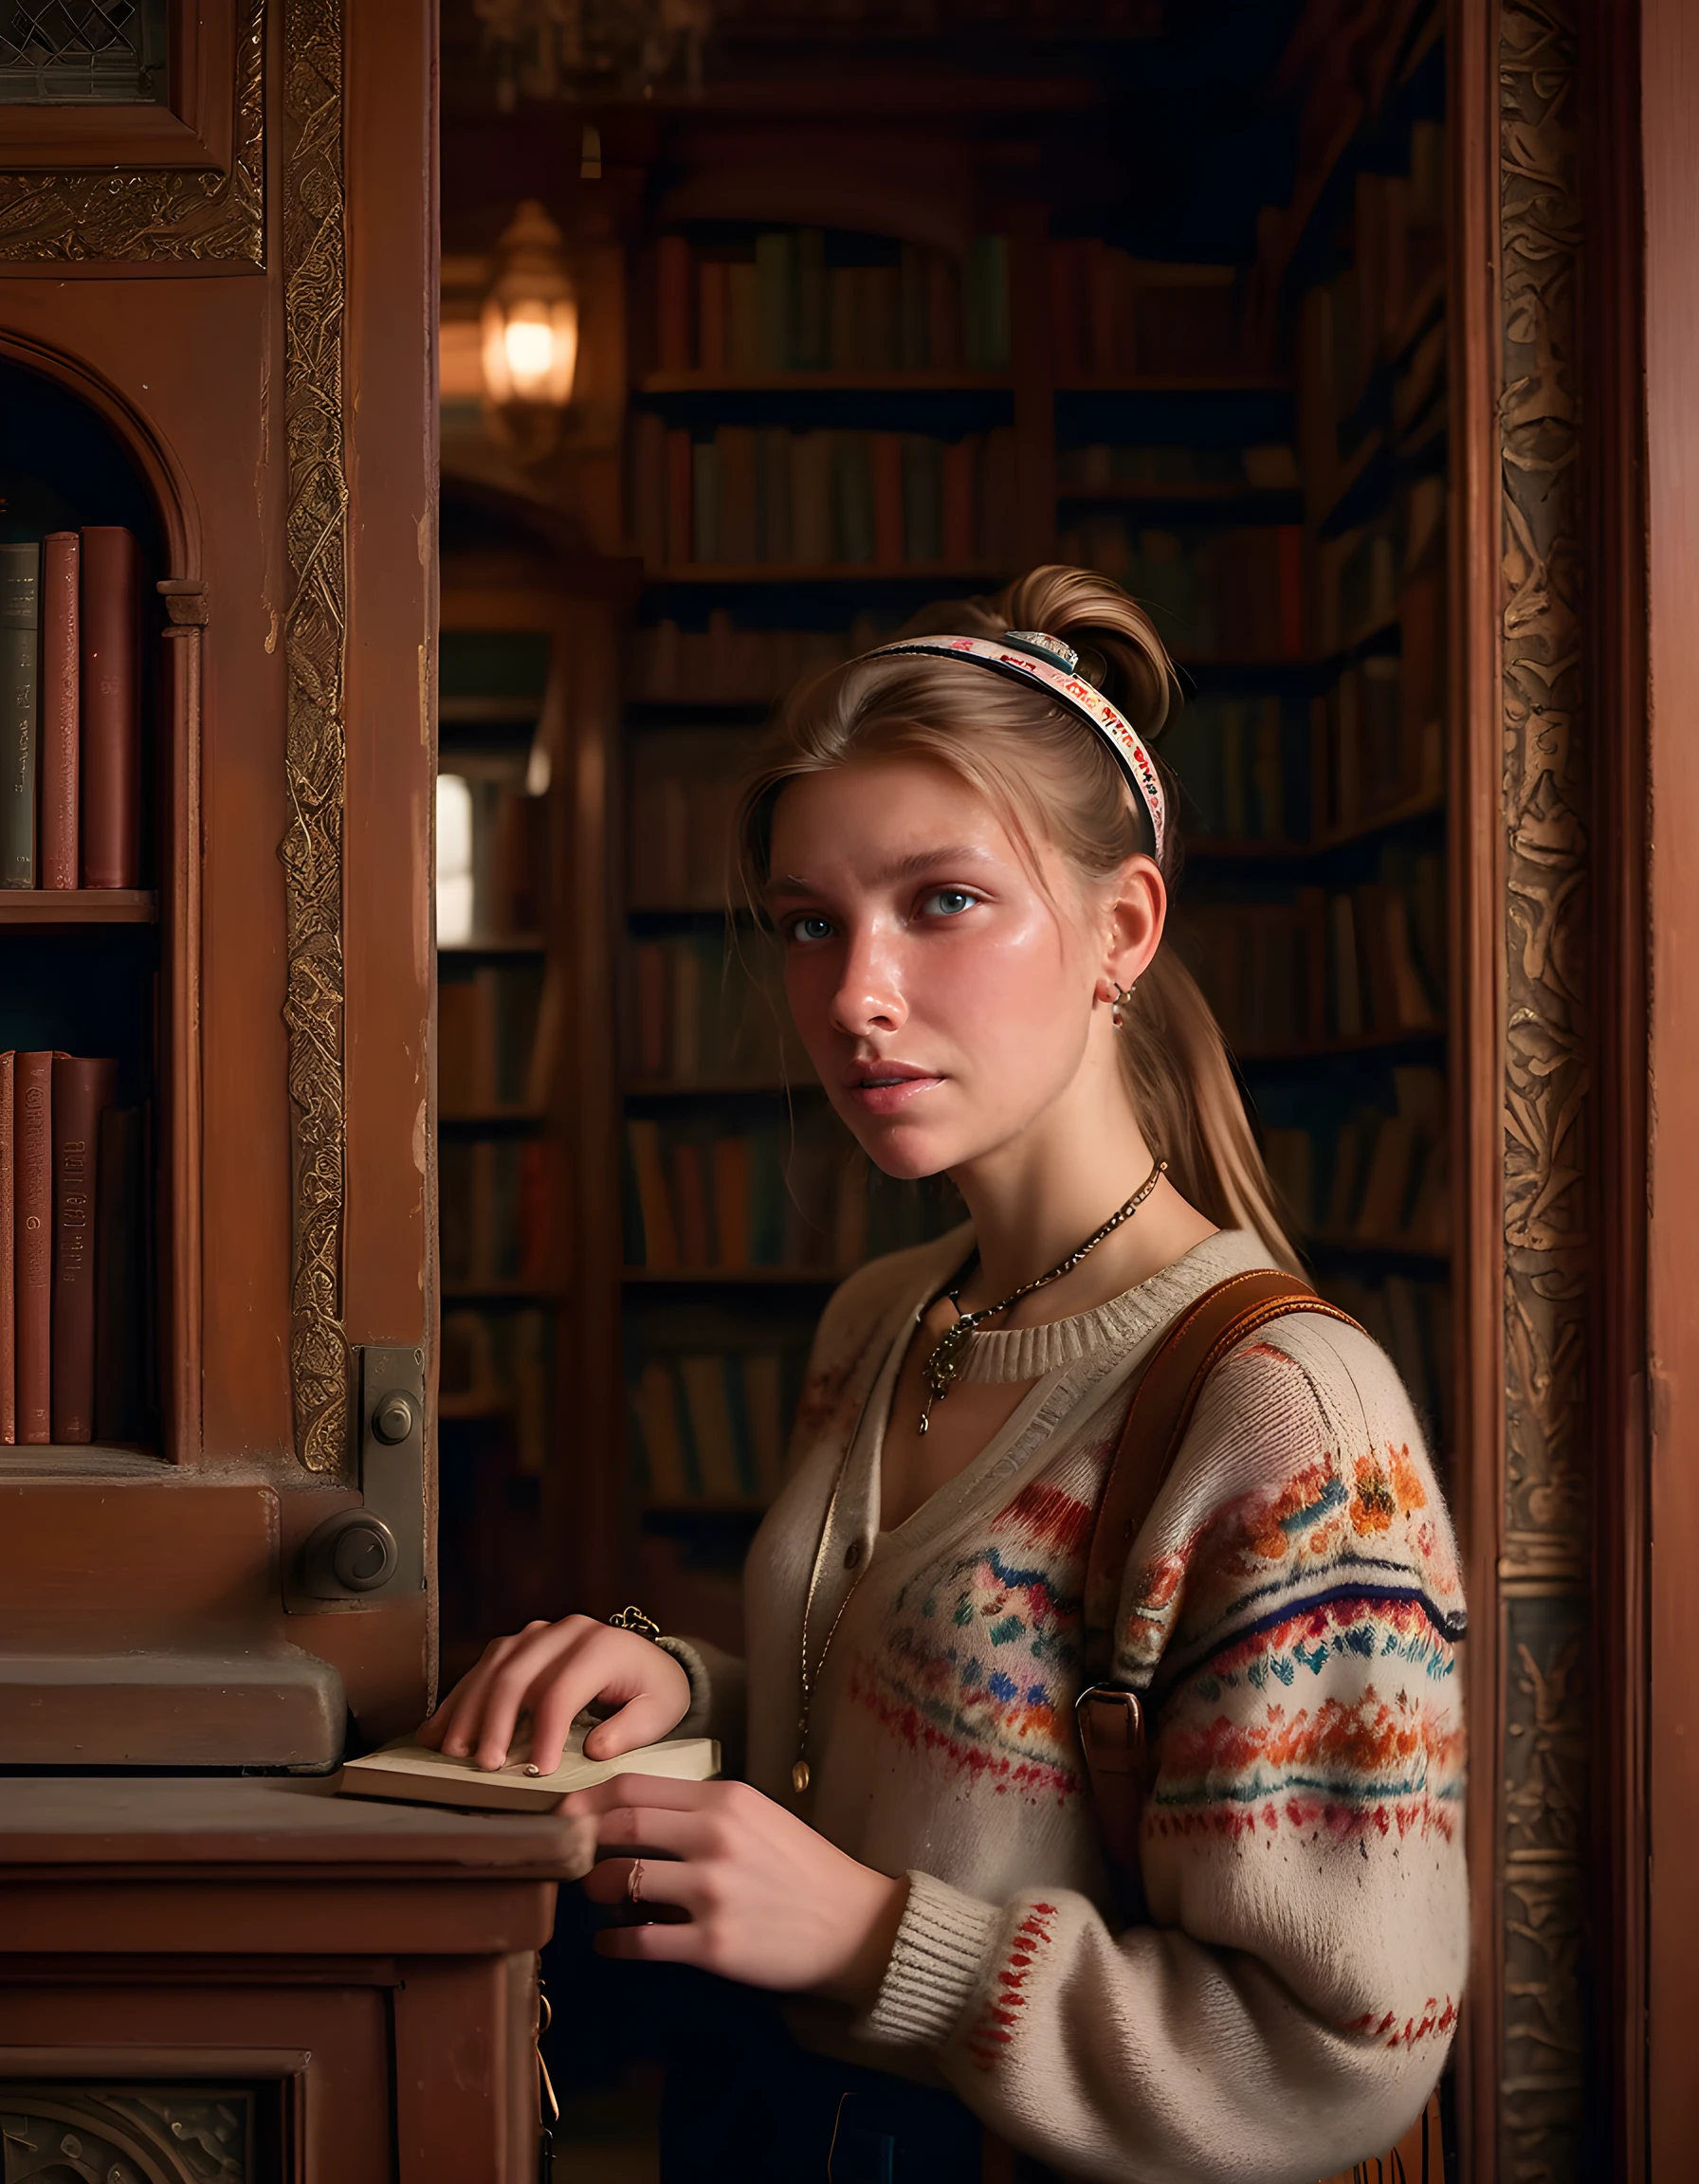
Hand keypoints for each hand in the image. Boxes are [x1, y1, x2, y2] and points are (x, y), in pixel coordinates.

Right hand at [415, 1615, 691, 1772]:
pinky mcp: (518, 1644)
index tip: (537, 1771)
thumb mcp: (660, 1710)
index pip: (563, 1691)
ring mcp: (538, 1634)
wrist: (644, 1660)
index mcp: (602, 1646)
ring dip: (469, 1711)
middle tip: (486, 1765)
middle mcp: (566, 1632)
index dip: (544, 1732)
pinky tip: (439, 1729)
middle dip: (496, 1723)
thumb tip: (594, 1748)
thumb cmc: (652, 1690)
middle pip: (519, 1676)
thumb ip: (632, 1729)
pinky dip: (459, 1699)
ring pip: (493, 1668)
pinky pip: (482, 1667)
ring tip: (454, 1752)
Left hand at [569, 1774, 909, 2010]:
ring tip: (596, 1895)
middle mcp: (715, 1838)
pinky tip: (608, 1943)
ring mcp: (713, 1892)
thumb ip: (701, 1810)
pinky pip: (641, 1941)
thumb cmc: (801, 1868)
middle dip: (581, 1841)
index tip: (564, 1812)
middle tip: (567, 1853)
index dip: (588, 1799)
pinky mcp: (714, 1944)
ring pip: (623, 1881)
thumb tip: (633, 1816)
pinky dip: (613, 1942)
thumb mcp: (756, 1816)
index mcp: (725, 1800)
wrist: (853, 1925)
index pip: (635, 1787)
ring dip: (596, 1889)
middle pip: (620, 1826)